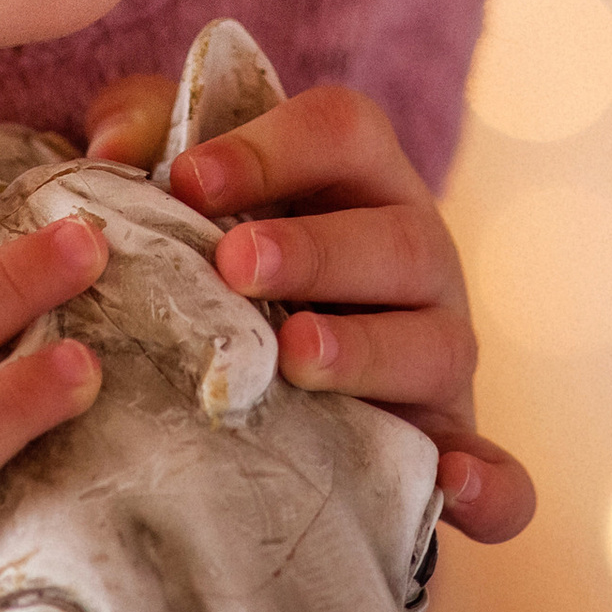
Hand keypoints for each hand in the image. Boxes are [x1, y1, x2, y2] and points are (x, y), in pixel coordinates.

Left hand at [85, 75, 535, 544]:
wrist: (264, 376)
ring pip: (436, 343)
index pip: (342, 130)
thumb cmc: (223, 249)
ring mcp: (439, 351)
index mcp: (361, 176)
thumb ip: (143, 131)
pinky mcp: (450, 447)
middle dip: (316, 249)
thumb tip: (112, 153)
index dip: (270, 146)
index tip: (185, 180)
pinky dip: (490, 481)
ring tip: (295, 355)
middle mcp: (416, 255)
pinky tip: (453, 481)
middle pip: (395, 237)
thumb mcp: (185, 182)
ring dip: (369, 350)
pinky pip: (499, 472)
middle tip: (234, 264)